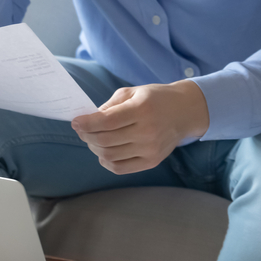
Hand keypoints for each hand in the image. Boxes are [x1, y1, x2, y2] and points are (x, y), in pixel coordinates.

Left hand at [71, 80, 209, 174]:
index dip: (86, 123)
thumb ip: (110, 105)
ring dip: (95, 148)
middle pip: (105, 140)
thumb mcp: (133, 92)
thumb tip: (88, 121)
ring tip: (94, 140)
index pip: (106, 121)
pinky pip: (120, 168)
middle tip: (83, 130)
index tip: (76, 122)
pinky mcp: (152, 161)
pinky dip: (106, 161)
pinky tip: (105, 151)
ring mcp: (150, 149)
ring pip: (109, 156)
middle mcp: (148, 131)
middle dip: (87, 136)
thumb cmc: (156, 99)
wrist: (184, 112)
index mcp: (142, 109)